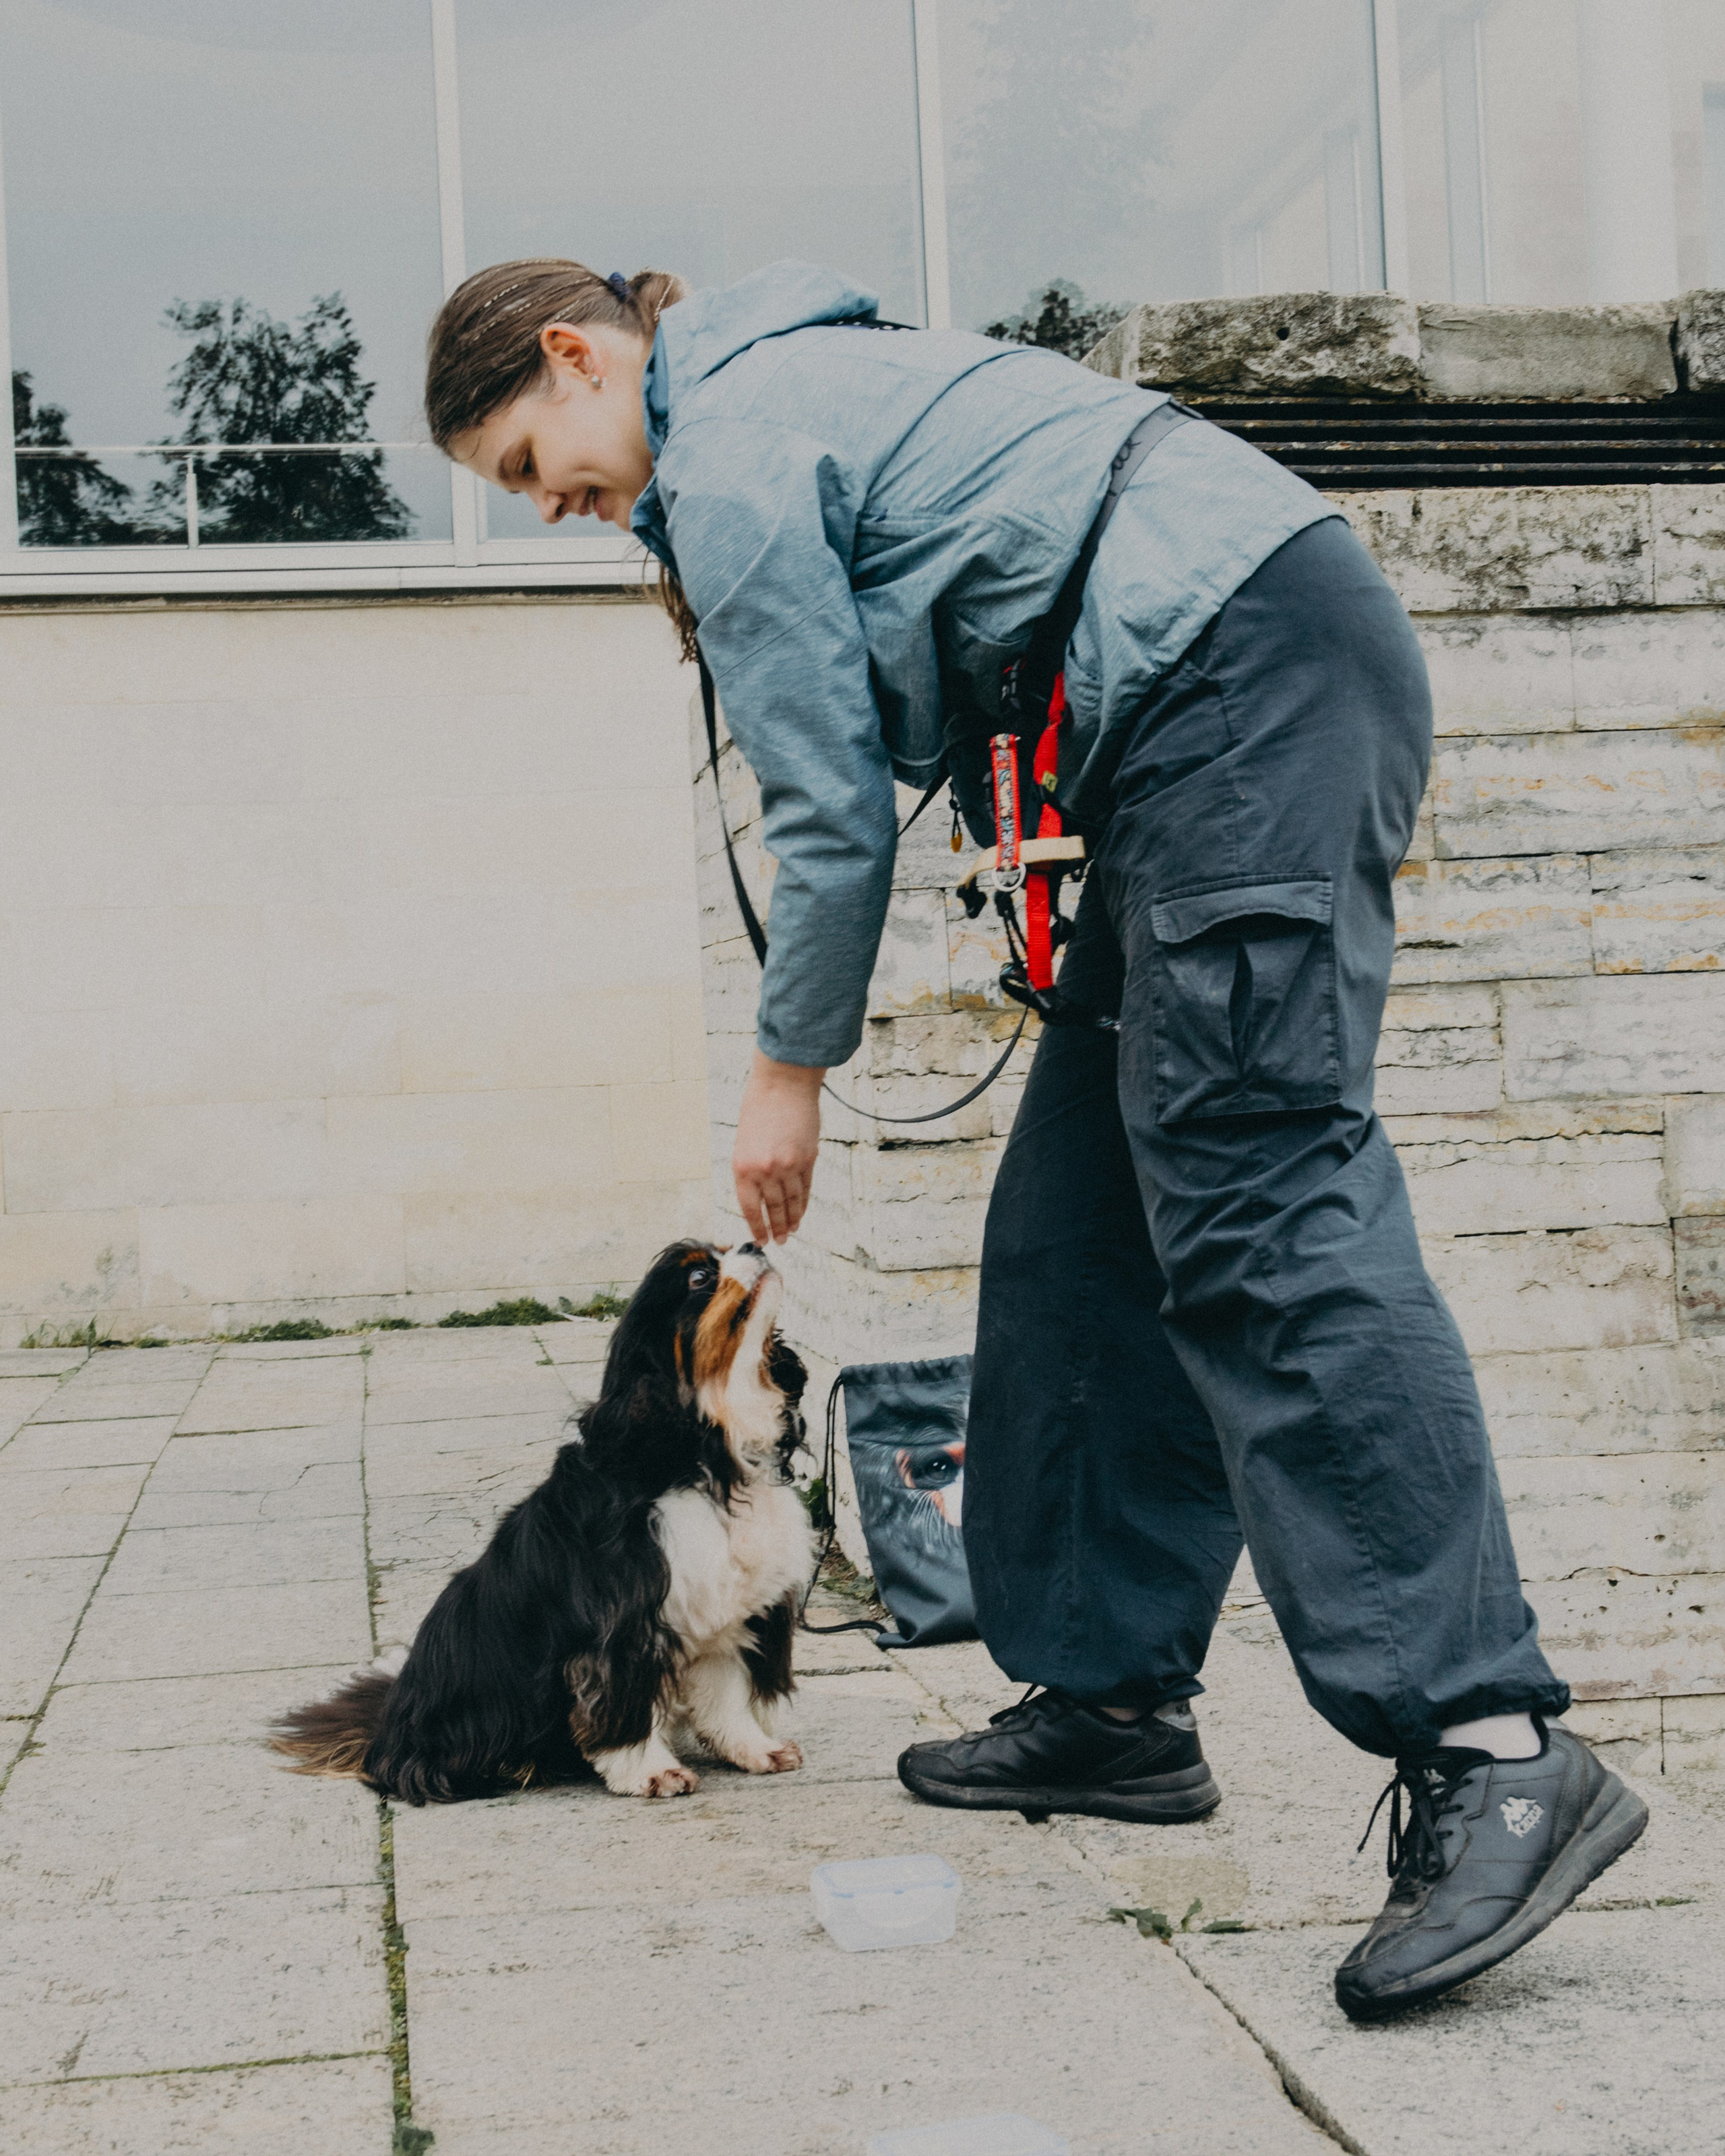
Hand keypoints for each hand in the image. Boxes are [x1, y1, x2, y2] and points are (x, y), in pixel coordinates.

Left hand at [734, 1051, 822, 1242]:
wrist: (783, 1084)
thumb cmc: (759, 1109)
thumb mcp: (744, 1142)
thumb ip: (751, 1169)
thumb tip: (761, 1195)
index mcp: (742, 1167)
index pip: (750, 1208)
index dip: (757, 1227)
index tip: (761, 1239)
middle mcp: (766, 1170)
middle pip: (773, 1208)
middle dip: (776, 1228)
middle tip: (779, 1242)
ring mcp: (789, 1166)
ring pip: (792, 1202)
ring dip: (792, 1220)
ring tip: (791, 1232)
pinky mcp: (808, 1158)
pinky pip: (806, 1188)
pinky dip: (804, 1203)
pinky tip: (802, 1213)